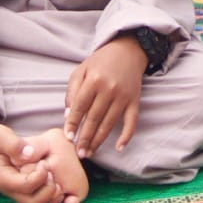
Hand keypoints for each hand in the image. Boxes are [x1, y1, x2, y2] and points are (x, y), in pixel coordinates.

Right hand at [0, 118, 65, 202]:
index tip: (43, 161)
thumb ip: (14, 145)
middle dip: (48, 190)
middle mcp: (9, 189)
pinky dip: (47, 199)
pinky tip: (54, 182)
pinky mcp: (20, 188)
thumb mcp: (0, 136)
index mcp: (4, 178)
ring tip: (56, 180)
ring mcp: (14, 191)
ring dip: (50, 198)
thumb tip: (29, 154)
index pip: (26, 186)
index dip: (40, 175)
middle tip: (52, 172)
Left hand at [64, 36, 148, 158]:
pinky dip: (127, 135)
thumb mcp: (81, 70)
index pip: (80, 107)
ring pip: (110, 123)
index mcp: (93, 80)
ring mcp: (123, 95)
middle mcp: (109, 89)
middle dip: (85, 138)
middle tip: (79, 153)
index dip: (73, 124)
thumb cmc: (101, 61)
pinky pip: (132, 120)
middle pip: (94, 118)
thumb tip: (68, 115)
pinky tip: (119, 148)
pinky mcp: (135, 100)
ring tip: (90, 152)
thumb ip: (72, 91)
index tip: (68, 137)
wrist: (128, 50)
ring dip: (99, 140)